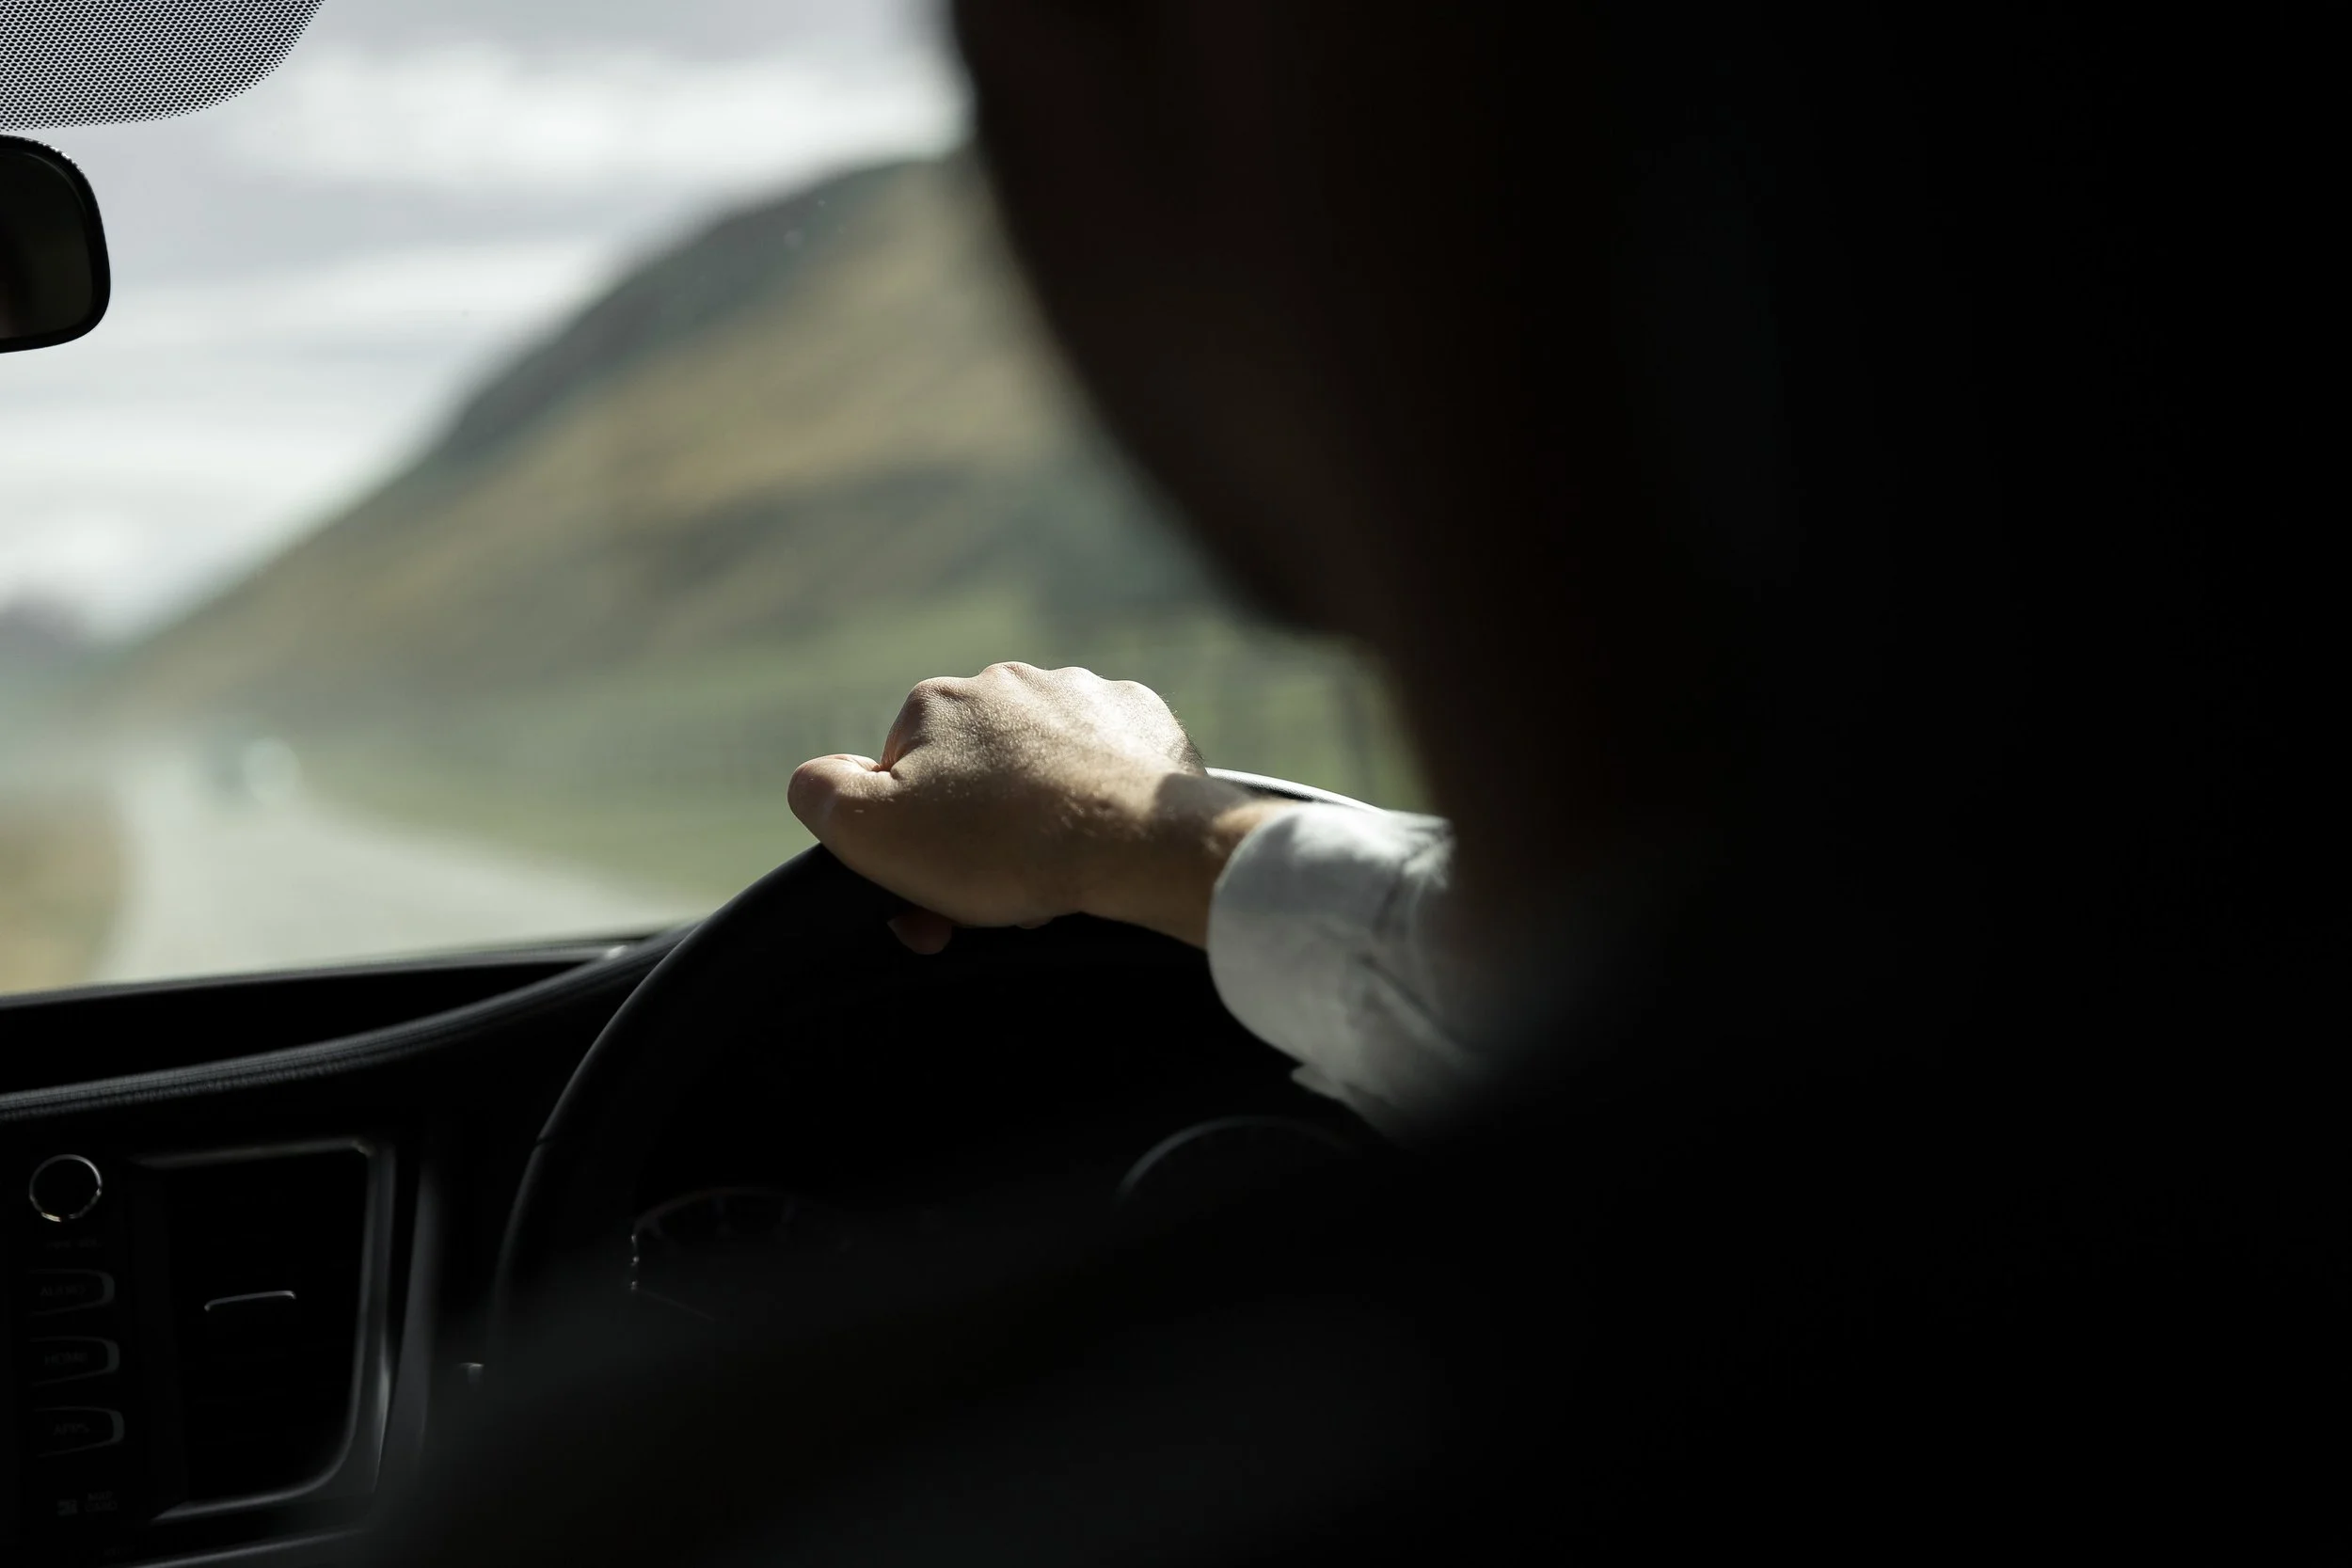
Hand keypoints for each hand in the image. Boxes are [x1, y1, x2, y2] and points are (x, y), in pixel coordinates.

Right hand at [788, 663, 1289, 950]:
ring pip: (1041, 768)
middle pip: (973, 774)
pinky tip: (1103, 838)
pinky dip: (1100, 799)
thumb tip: (816, 778)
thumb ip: (822, 794)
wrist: (1140, 843)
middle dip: (978, 835)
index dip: (911, 841)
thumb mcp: (876, 831)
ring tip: (1055, 870)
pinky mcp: (1143, 720)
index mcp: (937, 702)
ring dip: (1037, 817)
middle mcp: (1007, 681)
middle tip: (1001, 894)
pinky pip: (1107, 763)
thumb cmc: (1005, 845)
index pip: (900, 777)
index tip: (936, 892)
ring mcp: (1082, 695)